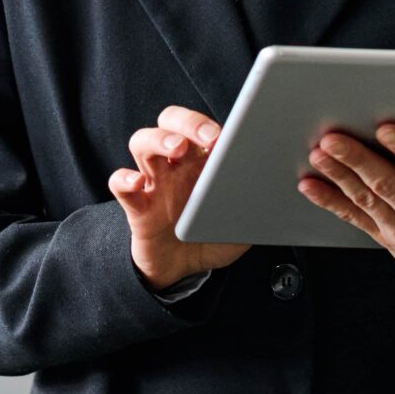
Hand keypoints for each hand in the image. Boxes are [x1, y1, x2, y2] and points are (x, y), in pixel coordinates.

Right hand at [109, 104, 251, 291]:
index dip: (210, 124)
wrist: (183, 270)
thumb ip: (253, 208)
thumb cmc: (211, 238)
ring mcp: (153, 183)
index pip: (200, 126)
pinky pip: (119, 184)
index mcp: (203, 162)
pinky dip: (124, 178)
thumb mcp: (240, 223)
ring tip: (175, 149)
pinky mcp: (136, 207)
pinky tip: (136, 182)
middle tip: (207, 137)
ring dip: (158, 140)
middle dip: (187, 122)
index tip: (227, 136)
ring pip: (142, 142)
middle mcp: (176, 166)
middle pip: (169, 122)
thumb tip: (274, 195)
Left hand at [299, 121, 394, 322]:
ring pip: (367, 198)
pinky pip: (355, 218)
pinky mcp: (387, 238)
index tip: (387, 128)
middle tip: (334, 137)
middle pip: (389, 184)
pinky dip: (331, 201)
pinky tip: (310, 185)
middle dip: (359, 159)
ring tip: (318, 153)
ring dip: (339, 175)